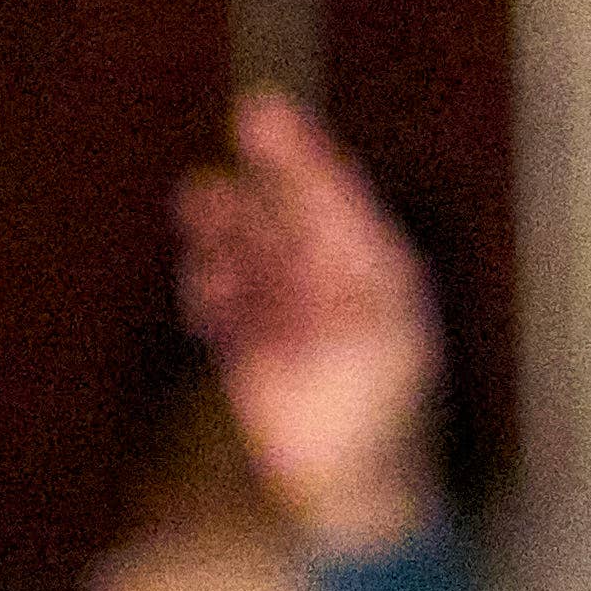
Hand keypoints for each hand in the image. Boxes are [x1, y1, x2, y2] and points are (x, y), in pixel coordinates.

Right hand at [174, 91, 443, 554]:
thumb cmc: (388, 399)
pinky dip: (207, 288)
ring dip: (220, 234)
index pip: (332, 191)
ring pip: (242, 251)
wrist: (357, 480)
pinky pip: (219, 299)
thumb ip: (357, 249)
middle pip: (280, 213)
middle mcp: (330, 279)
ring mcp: (288, 311)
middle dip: (249, 191)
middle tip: (214, 181)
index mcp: (374, 263)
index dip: (297, 150)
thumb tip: (329, 181)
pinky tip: (207, 294)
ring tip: (202, 220)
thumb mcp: (384, 313)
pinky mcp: (250, 346)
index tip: (259, 110)